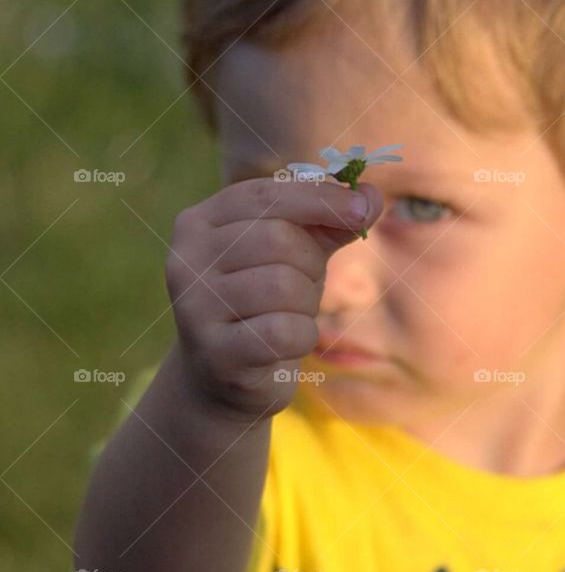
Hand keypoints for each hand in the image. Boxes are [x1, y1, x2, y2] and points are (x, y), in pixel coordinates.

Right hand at [165, 175, 382, 421]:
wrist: (225, 376)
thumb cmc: (264, 303)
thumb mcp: (296, 254)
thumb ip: (330, 223)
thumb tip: (371, 195)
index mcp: (200, 222)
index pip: (266, 195)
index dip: (320, 199)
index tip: (363, 209)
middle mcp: (186, 259)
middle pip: (279, 239)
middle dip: (309, 263)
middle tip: (301, 286)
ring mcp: (194, 307)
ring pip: (284, 285)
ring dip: (305, 303)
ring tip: (288, 315)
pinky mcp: (215, 352)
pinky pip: (283, 331)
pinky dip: (301, 337)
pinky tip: (285, 343)